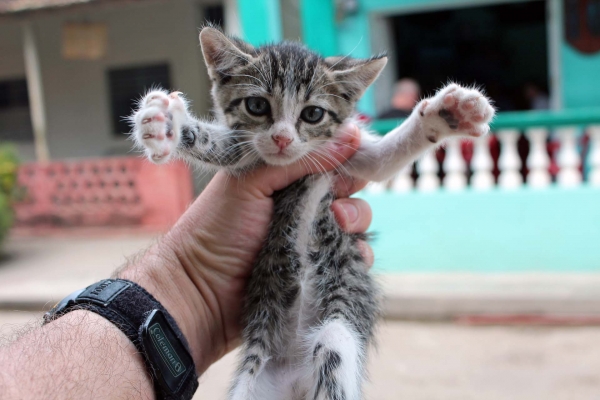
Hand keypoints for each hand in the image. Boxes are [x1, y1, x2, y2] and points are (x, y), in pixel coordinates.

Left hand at [119, 124, 373, 373]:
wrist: (201, 291)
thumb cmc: (217, 228)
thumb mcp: (253, 180)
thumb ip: (301, 159)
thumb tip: (352, 134)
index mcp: (283, 175)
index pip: (326, 156)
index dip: (346, 154)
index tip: (359, 155)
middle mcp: (301, 202)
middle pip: (346, 186)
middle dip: (352, 189)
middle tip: (336, 202)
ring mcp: (311, 236)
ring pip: (354, 220)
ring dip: (355, 219)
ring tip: (336, 226)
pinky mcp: (318, 267)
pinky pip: (352, 257)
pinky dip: (358, 254)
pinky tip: (347, 255)